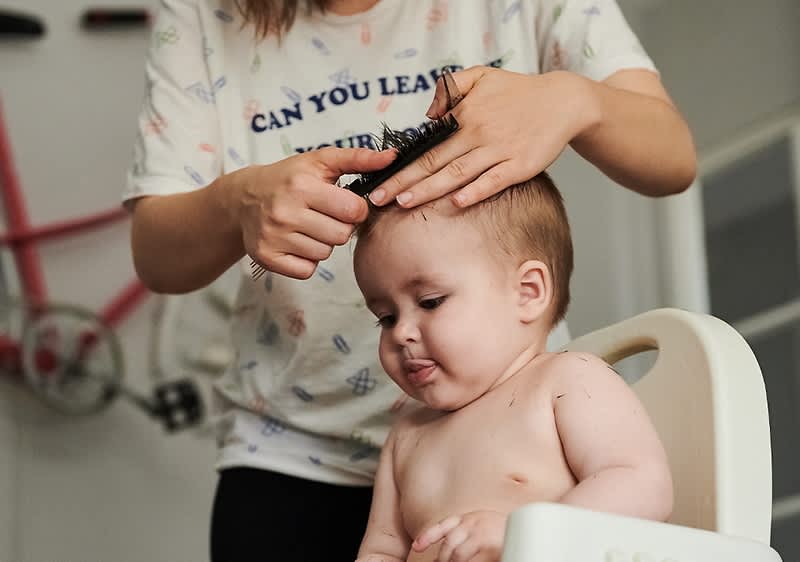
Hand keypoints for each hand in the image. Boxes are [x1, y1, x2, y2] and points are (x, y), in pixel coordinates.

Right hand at [232, 147, 394, 278]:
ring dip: (322, 242)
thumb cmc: (290, 178)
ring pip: (324, 254)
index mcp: (302, 186)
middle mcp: (285, 212)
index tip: (342, 203)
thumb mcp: (321, 161)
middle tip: (322, 215)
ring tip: (307, 226)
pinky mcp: (267, 257)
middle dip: (338, 226)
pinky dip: (306, 260)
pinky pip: (307, 270)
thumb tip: (392, 157)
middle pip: (341, 236)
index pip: (354, 210)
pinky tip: (296, 241)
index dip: (354, 208)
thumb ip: (358, 159)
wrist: (245, 198)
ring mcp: (273, 237)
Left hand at [368, 66, 592, 208]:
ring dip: (429, 189)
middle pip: (434, 162)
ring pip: (458, 173)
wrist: (562, 102)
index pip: (425, 146)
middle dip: (403, 182)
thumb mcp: (482, 76)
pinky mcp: (521, 165)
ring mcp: (500, 150)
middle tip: (377, 200)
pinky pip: (495, 180)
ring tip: (404, 202)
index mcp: (465, 116)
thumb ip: (450, 88)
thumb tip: (428, 116)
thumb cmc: (518, 92)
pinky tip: (457, 202)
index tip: (378, 181)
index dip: (401, 165)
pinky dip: (476, 191)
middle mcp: (478, 133)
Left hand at [412, 511, 506, 561]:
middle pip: (448, 543)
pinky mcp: (489, 547)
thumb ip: (465, 536)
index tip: (416, 546)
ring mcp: (480, 534)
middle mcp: (473, 523)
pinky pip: (469, 561)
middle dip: (442, 557)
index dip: (428, 536)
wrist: (527, 527)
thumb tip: (443, 557)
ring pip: (456, 554)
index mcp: (469, 518)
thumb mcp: (482, 527)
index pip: (443, 526)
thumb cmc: (505, 531)